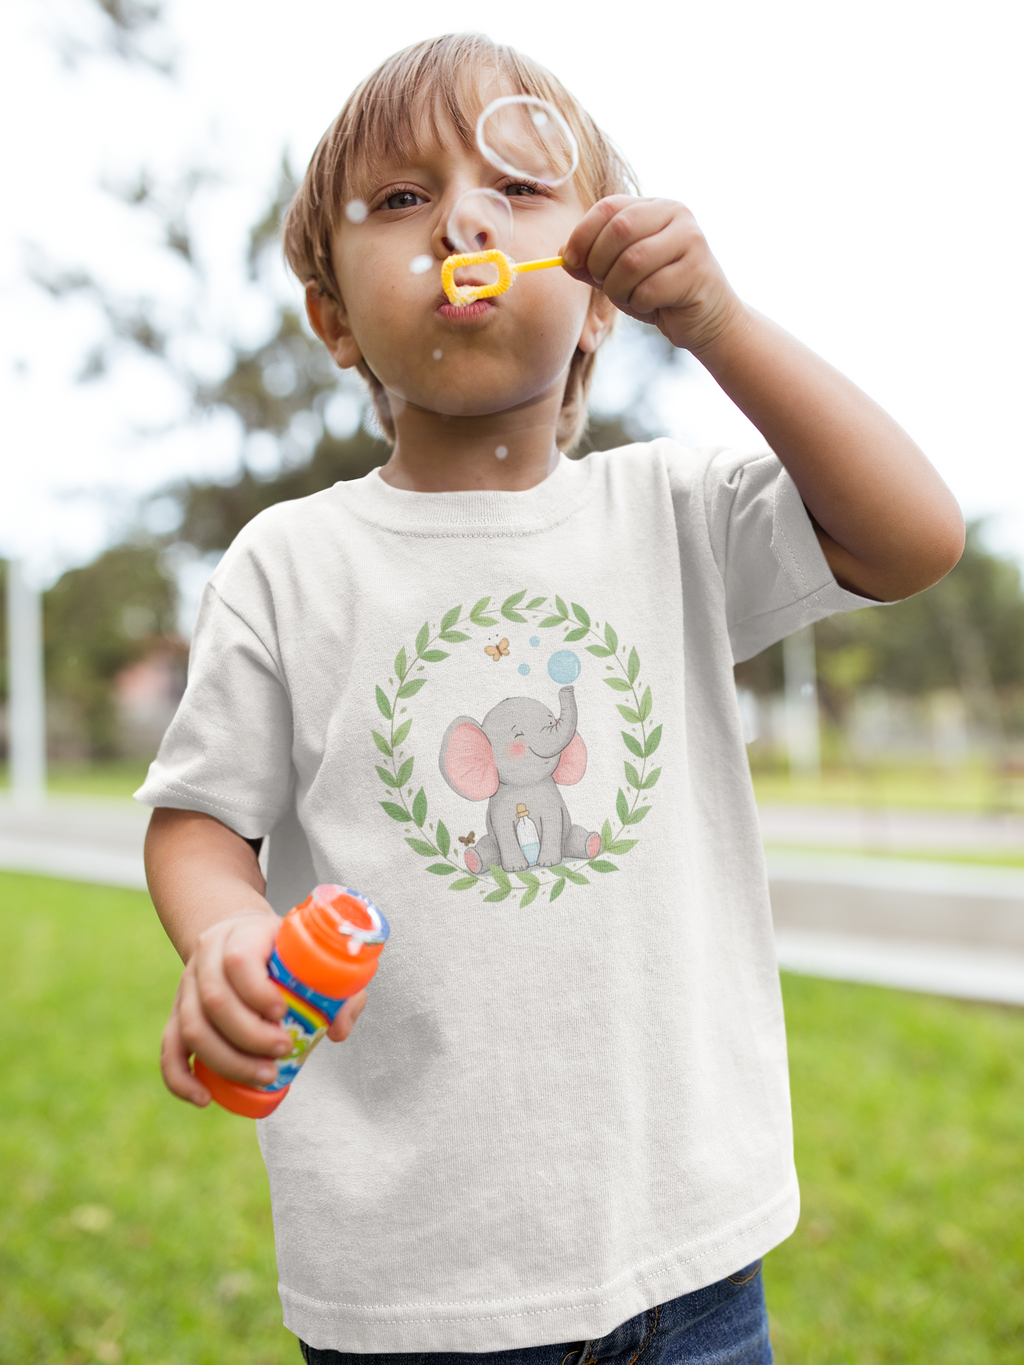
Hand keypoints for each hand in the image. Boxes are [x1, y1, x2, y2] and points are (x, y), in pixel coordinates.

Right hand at [160, 911, 367, 1105]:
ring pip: (192, 1027)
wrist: (239, 936)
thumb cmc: (283, 951)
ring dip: (227, 1060)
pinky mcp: (177, 1014)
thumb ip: (339, 987)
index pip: (239, 961)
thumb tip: (335, 1031)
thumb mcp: (312, 954)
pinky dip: (181, 1078)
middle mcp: (207, 959)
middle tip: (283, 1050)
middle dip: (250, 1035)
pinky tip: (204, 1098)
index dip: (258, 992)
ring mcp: (187, 987)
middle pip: (214, 1000)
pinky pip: (169, 1049)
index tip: (283, 1012)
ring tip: (265, 1075)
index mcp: (241, 935)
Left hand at [562, 196, 743, 355]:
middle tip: (603, 283)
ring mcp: (691, 240)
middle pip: (620, 229)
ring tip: (628, 297)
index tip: (570, 261)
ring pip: (633, 261)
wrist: (706, 319)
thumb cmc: (659, 293)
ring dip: (619, 288)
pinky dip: (639, 303)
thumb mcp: (618, 275)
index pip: (608, 207)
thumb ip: (592, 263)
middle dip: (600, 263)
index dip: (582, 234)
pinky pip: (650, 289)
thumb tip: (562, 254)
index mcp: (653, 206)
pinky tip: (651, 306)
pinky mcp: (698, 271)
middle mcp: (676, 214)